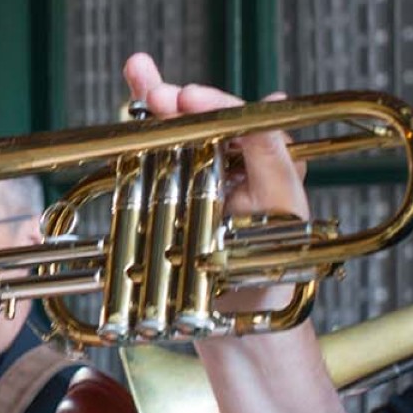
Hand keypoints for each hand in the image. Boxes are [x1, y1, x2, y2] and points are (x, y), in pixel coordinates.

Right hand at [124, 53, 311, 319]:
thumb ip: (276, 159)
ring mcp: (198, 194)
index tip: (183, 97)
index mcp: (264, 168)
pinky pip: (151, 176)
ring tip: (136, 72)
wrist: (242, 341)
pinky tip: (129, 121)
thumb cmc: (276, 283)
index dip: (210, 104)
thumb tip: (270, 102)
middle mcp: (231, 174)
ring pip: (169, 142)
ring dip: (148, 108)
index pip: (236, 121)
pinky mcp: (170, 216)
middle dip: (170, 95)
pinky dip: (136, 147)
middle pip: (196, 123)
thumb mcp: (283, 214)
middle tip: (143, 75)